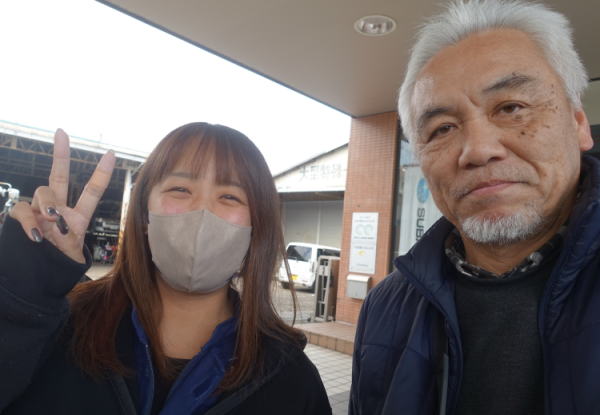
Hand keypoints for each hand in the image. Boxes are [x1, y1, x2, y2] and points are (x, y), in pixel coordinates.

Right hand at [9, 129, 115, 262]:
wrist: (34, 278)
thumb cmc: (56, 267)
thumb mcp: (72, 260)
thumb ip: (71, 250)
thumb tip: (62, 239)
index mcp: (77, 217)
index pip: (91, 192)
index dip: (101, 174)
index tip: (111, 153)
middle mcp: (57, 210)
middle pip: (59, 176)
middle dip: (61, 153)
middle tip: (62, 133)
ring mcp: (38, 212)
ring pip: (42, 191)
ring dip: (48, 203)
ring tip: (52, 220)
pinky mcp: (21, 218)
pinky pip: (22, 209)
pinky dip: (28, 220)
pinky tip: (36, 235)